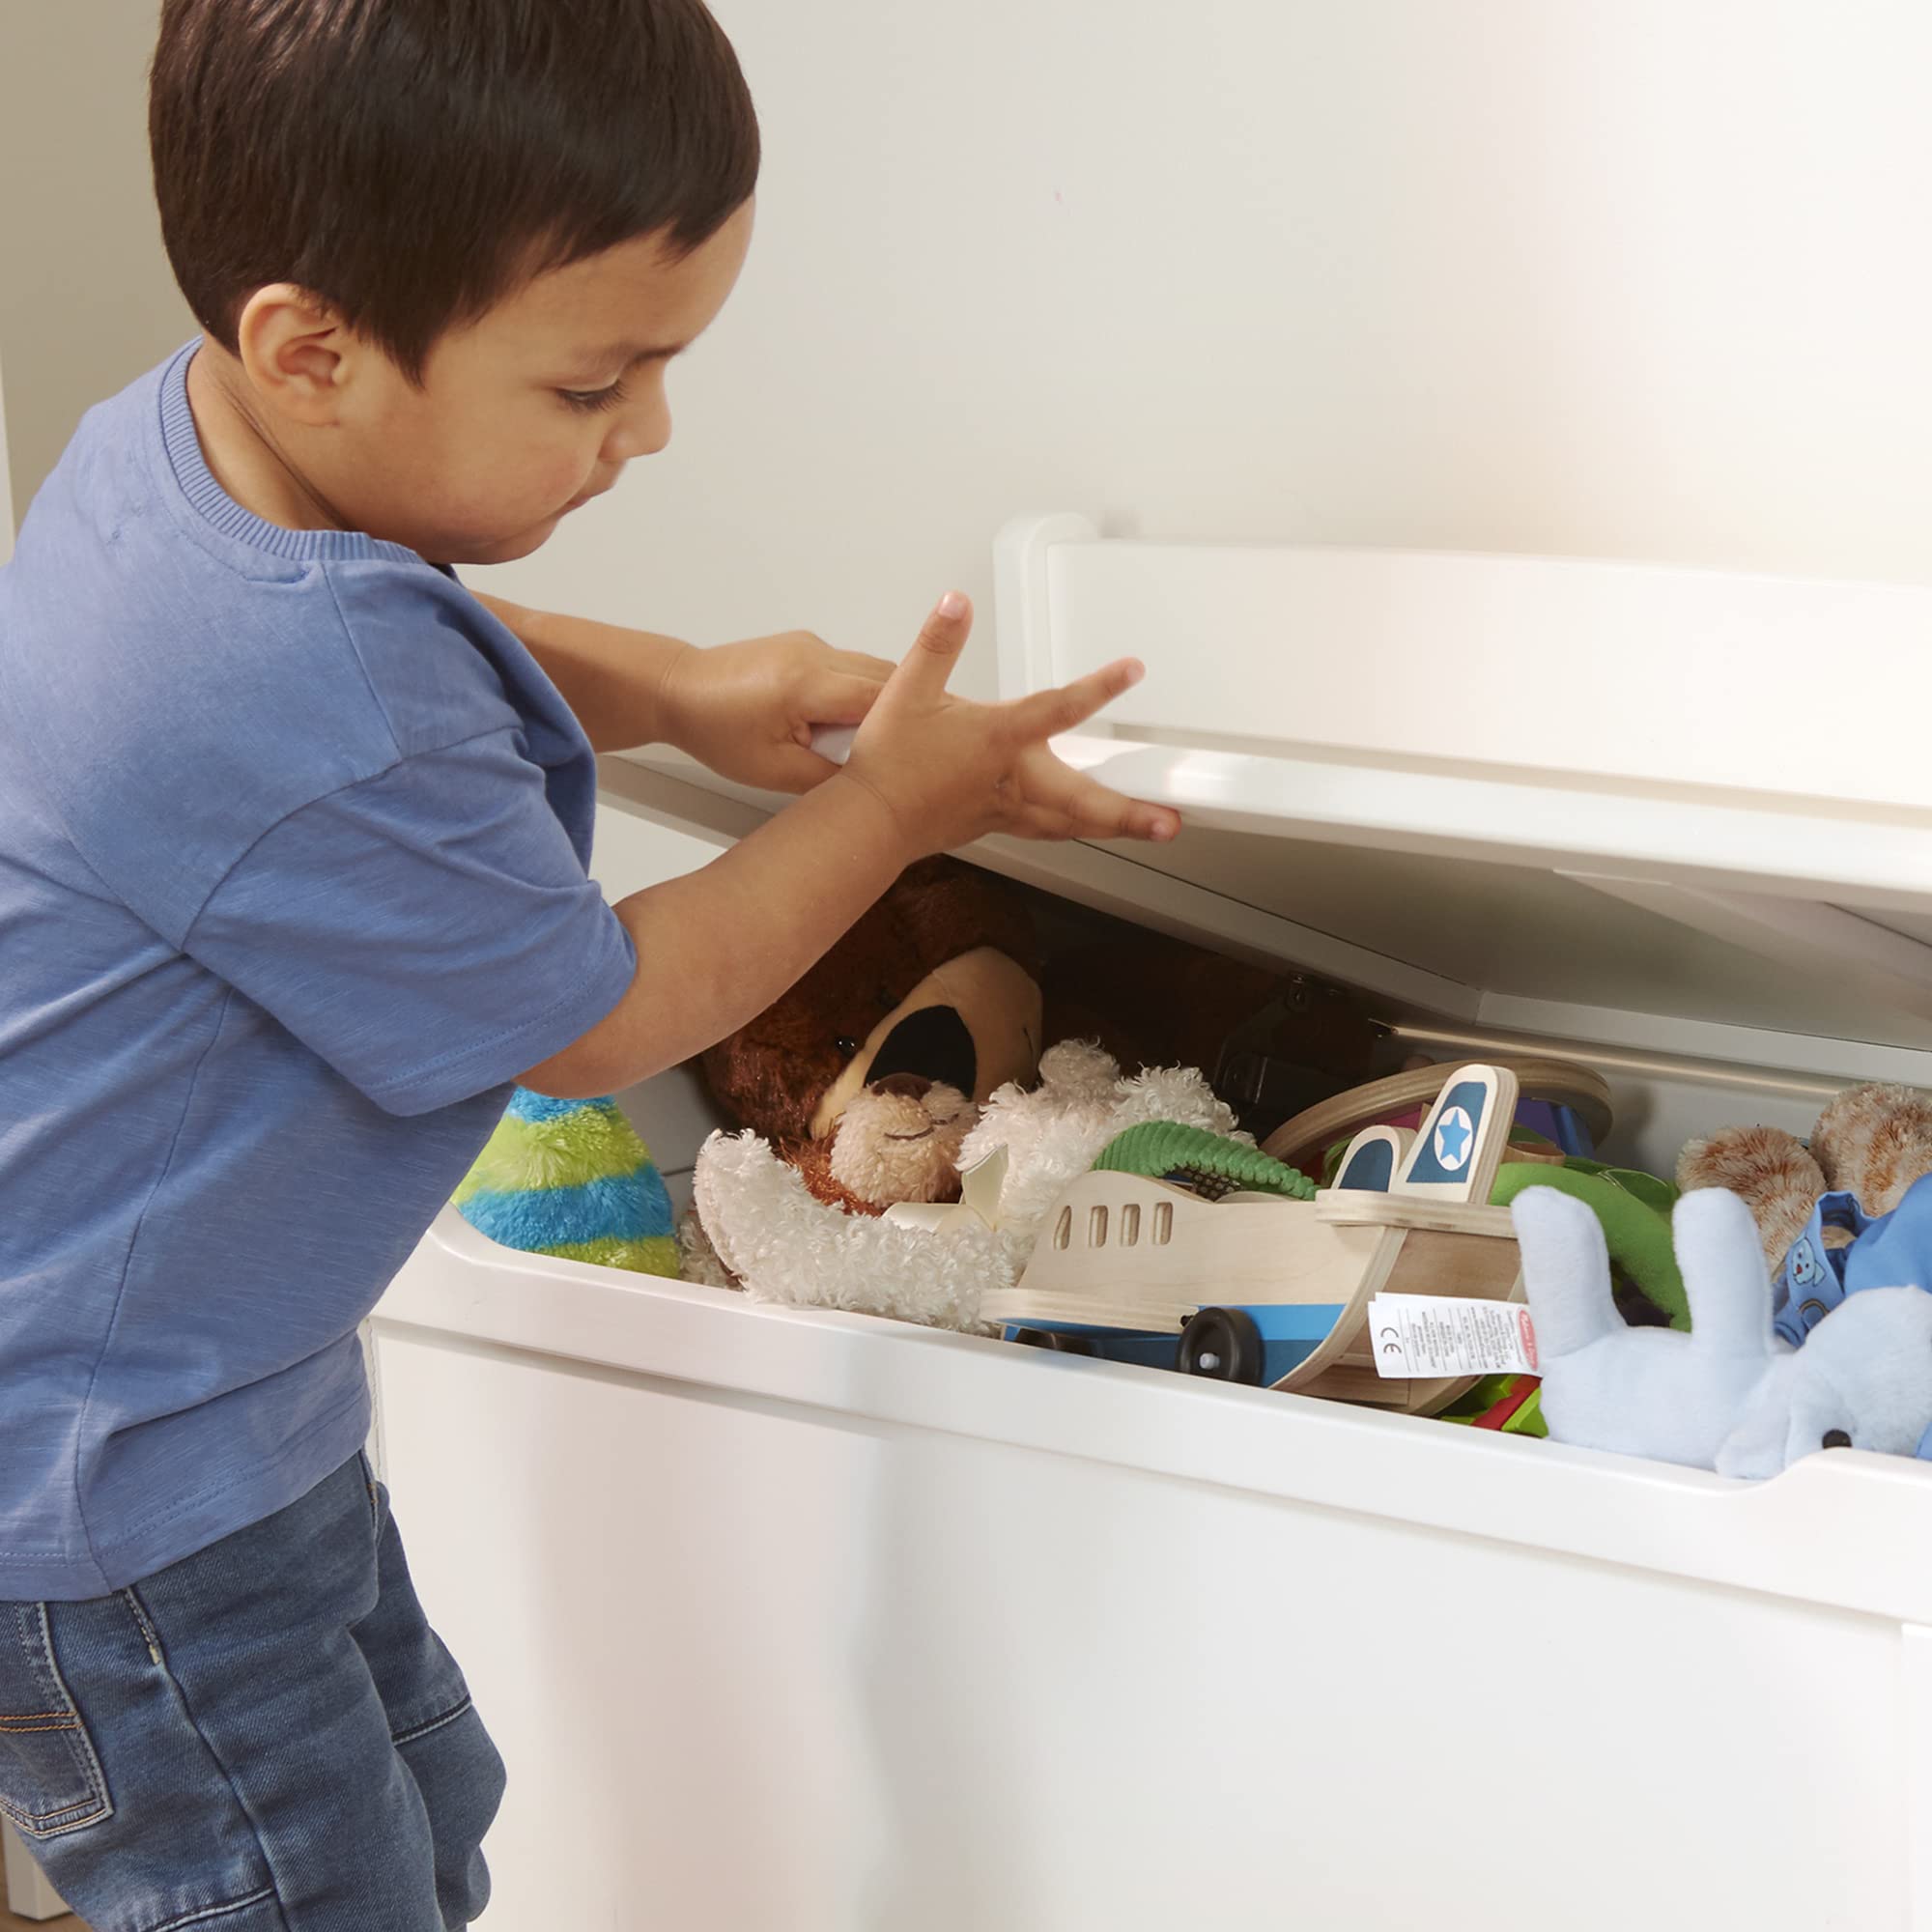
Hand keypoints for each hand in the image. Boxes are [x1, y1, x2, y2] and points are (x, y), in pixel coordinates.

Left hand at [657, 631, 895, 791]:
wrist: (680, 691)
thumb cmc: (714, 728)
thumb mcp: (774, 771)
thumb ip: (829, 777)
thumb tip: (869, 780)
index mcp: (806, 684)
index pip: (882, 696)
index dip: (909, 722)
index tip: (925, 746)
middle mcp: (813, 654)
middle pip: (887, 677)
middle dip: (900, 712)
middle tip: (902, 748)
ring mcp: (811, 644)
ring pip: (871, 669)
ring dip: (879, 702)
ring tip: (865, 738)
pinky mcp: (806, 645)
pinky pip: (849, 666)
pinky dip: (857, 691)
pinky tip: (840, 721)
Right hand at [837, 591, 1180, 854]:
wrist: (867, 821)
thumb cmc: (888, 764)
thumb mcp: (907, 690)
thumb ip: (937, 643)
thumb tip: (956, 604)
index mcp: (997, 740)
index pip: (1058, 708)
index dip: (1100, 687)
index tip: (1132, 671)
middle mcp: (1012, 780)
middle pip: (1084, 800)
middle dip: (1130, 812)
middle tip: (1169, 821)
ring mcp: (1008, 810)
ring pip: (1072, 824)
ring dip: (1115, 827)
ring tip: (1151, 828)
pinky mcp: (997, 826)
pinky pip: (1049, 830)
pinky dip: (1076, 828)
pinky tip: (1086, 826)